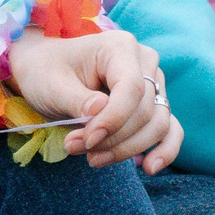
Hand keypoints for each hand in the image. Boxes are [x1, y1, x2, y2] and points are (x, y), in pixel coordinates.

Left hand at [9, 22, 182, 173]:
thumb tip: (100, 111)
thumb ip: (76, 100)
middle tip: (74, 147)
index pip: (132, 88)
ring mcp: (153, 84)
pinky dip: (164, 150)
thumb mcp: (51, 84)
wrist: (44, 70)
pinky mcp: (154, 105)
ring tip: (92, 158)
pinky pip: (170, 130)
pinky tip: (149, 168)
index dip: (113, 120)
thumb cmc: (46, 72)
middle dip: (112, 138)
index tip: (86, 141)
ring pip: (157, 125)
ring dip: (127, 148)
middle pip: (145, 111)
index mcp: (120, 47)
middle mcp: (144, 62)